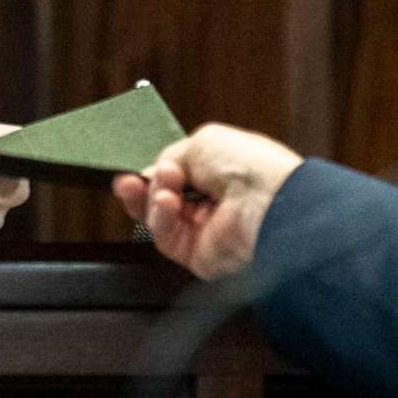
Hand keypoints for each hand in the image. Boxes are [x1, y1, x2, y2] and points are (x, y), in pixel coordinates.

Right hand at [111, 123, 303, 279]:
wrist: (268, 200)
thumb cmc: (249, 165)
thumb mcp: (202, 143)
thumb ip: (171, 157)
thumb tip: (154, 171)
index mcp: (220, 175)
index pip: (176, 177)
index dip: (154, 173)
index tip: (134, 169)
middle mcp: (212, 204)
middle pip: (161, 200)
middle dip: (143, 189)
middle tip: (128, 181)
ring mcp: (205, 231)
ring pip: (159, 220)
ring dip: (152, 200)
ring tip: (162, 189)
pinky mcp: (198, 255)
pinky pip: (166, 238)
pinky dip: (161, 218)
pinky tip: (166, 202)